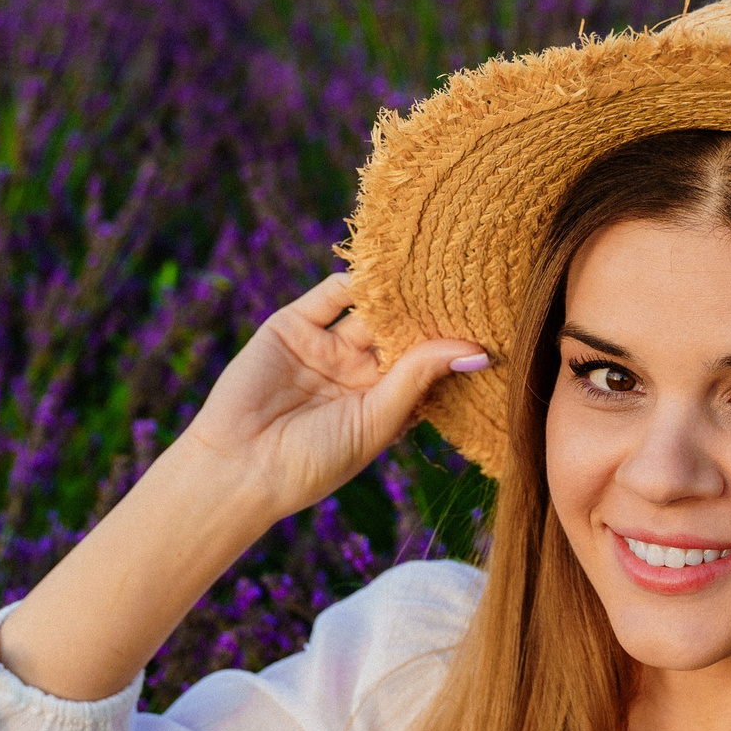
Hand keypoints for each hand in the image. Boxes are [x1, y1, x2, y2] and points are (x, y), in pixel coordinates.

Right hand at [177, 272, 487, 523]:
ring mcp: (326, 347)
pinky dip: (356, 277)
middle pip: (401, 330)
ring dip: (396, 290)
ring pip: (369, 309)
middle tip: (470, 281)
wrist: (240, 467)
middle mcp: (357, 373)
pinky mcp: (293, 326)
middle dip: (428, 310)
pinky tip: (384, 263)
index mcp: (382, 403)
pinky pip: (331, 294)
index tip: (491, 320)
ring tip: (432, 265)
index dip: (452, 343)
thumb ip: (418, 377)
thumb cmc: (312, 462)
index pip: (426, 363)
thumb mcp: (376, 420)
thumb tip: (476, 350)